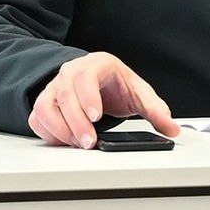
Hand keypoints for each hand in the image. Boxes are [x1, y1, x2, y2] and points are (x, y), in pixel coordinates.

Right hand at [27, 52, 176, 147]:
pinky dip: (49, 133)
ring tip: (78, 144)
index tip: (96, 116)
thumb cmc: (117, 84)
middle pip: (64, 95)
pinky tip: (65, 142)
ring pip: (45, 107)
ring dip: (59, 129)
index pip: (85, 77)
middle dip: (76, 122)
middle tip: (89, 142)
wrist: (100, 80)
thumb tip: (172, 128)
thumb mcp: (139, 93)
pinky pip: (38, 119)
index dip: (88, 97)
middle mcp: (70, 73)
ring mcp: (55, 88)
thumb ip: (156, 110)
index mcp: (95, 65)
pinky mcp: (45, 104)